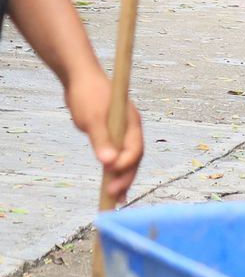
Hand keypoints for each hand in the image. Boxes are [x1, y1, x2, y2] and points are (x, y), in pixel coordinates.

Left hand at [64, 72, 144, 203]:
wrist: (78, 78)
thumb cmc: (88, 94)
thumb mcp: (92, 118)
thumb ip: (101, 140)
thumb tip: (108, 163)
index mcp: (131, 124)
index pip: (134, 149)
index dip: (125, 166)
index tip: (112, 178)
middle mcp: (130, 129)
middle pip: (133, 158)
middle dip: (125, 178)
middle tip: (115, 197)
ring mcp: (121, 132)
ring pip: (126, 159)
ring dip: (121, 178)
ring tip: (116, 198)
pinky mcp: (111, 134)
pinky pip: (116, 155)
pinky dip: (113, 170)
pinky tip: (109, 183)